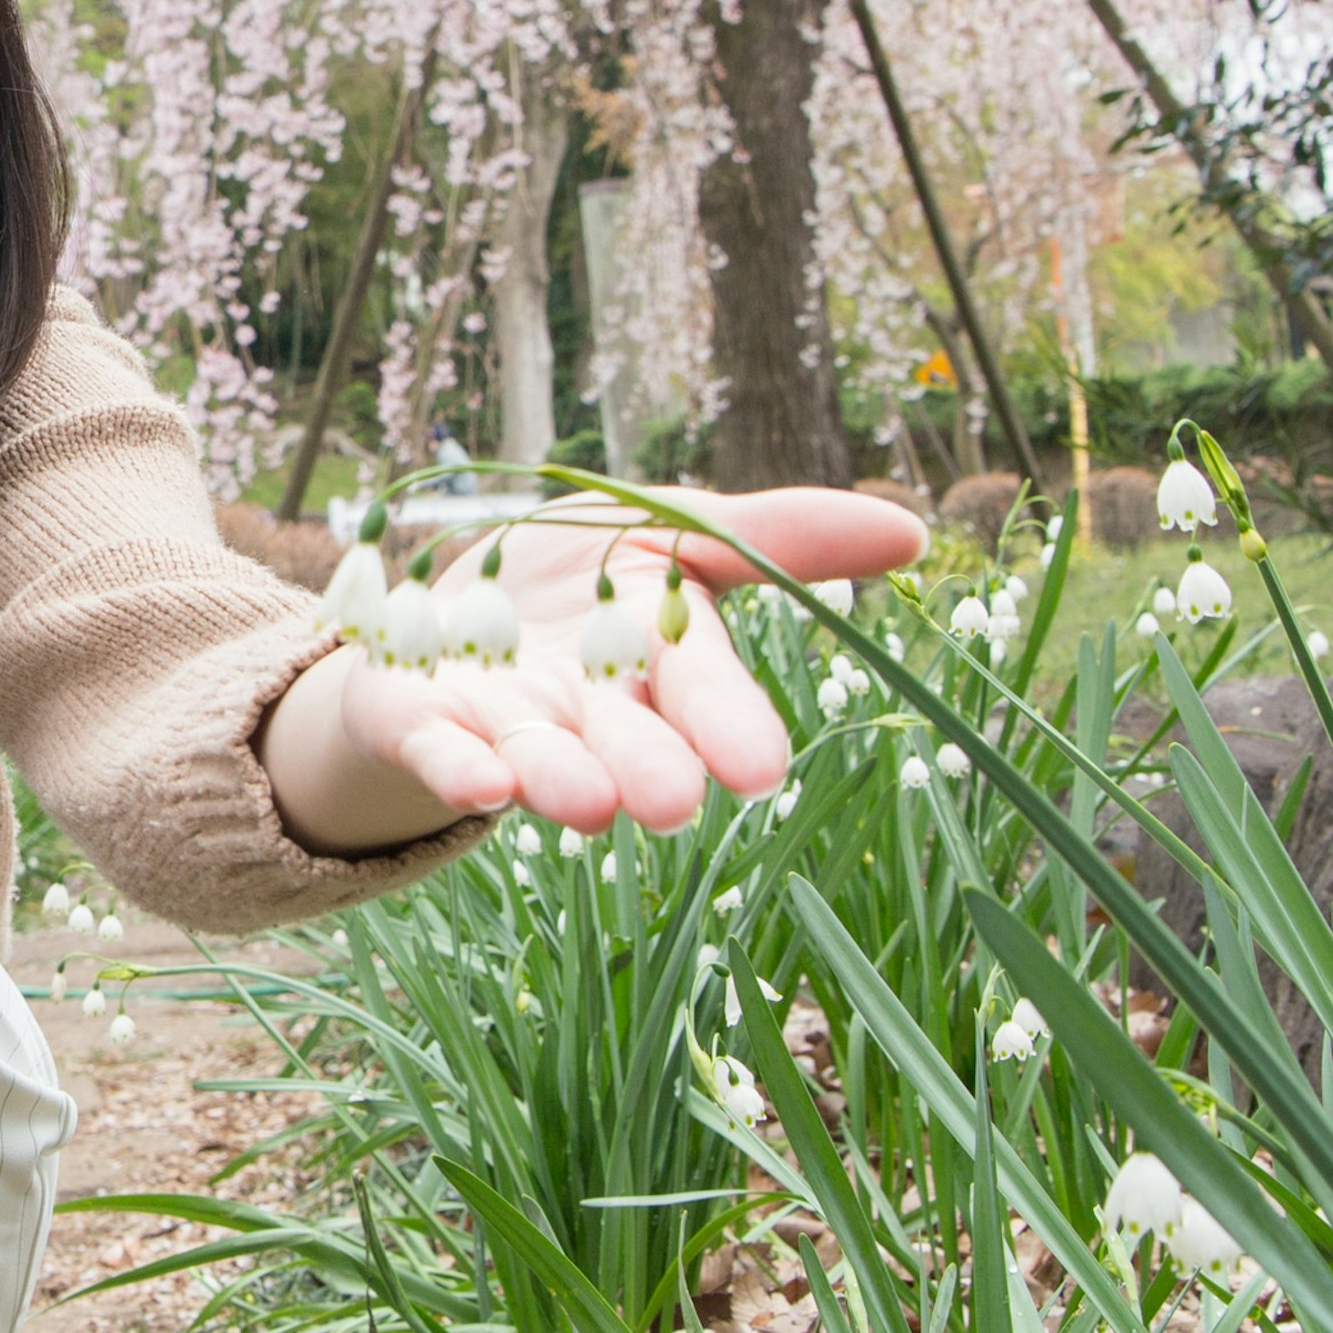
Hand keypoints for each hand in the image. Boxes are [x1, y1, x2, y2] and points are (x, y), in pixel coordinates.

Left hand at [265, 486, 927, 849]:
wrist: (443, 604)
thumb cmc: (579, 576)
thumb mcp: (673, 527)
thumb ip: (780, 533)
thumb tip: (914, 532)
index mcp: (658, 662)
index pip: (705, 694)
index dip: (729, 727)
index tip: (759, 769)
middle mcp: (588, 710)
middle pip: (625, 742)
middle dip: (647, 768)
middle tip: (670, 805)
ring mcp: (504, 722)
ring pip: (538, 758)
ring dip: (559, 778)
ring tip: (581, 802)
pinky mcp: (419, 721)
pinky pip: (435, 748)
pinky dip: (453, 766)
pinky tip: (476, 785)